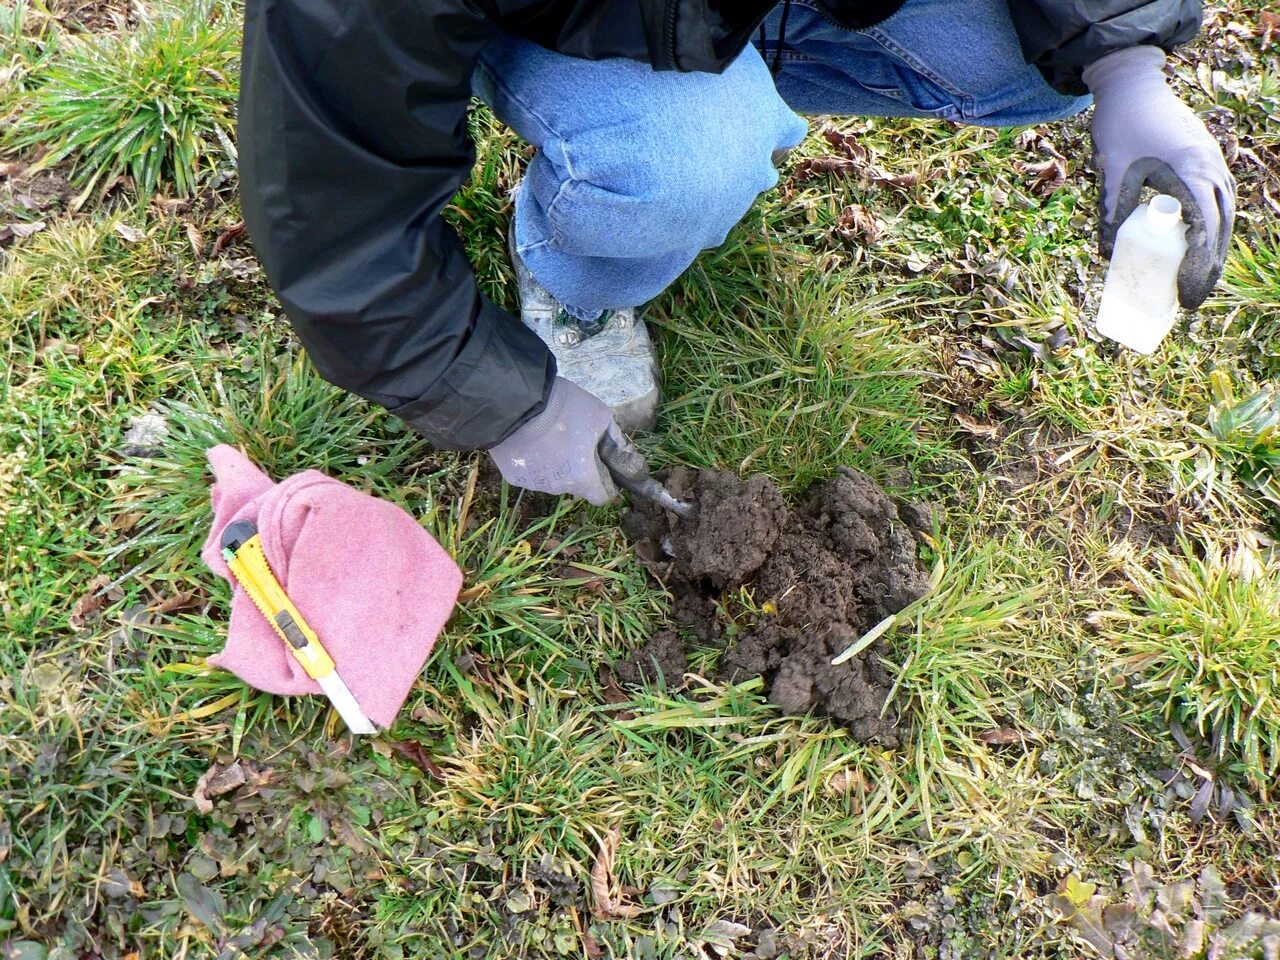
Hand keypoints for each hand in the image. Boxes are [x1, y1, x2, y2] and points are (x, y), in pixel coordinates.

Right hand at [488, 377, 620, 504]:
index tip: (604, 467)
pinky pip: (530, 472)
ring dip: (556, 465)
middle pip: (577, 486)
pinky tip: (531, 440)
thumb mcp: (600, 416)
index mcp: (583, 478)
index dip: (607, 483)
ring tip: (550, 437)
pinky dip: (534, 461)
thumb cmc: (565, 408)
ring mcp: (534, 484)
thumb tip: (627, 457)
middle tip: (575, 443)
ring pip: (553, 479)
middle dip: (580, 470)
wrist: (518, 401)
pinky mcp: (513, 476)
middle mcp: (559, 488)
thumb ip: (616, 441)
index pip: (602, 497)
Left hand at [1084, 46, 1234, 309]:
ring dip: (1213, 248)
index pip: (1205, 230)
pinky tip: (1198, 246)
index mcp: (1192, 172)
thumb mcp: (1112, 172)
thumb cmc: (1121, 125)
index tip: (1187, 293)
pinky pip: (1217, 199)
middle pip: (1221, 227)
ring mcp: (1212, 161)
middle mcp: (1211, 167)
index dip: (1199, 266)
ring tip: (1198, 280)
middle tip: (1192, 297)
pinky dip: (1212, 226)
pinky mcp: (1205, 158)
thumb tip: (1107, 258)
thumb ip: (1111, 212)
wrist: (1132, 83)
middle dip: (1210, 266)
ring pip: (1224, 213)